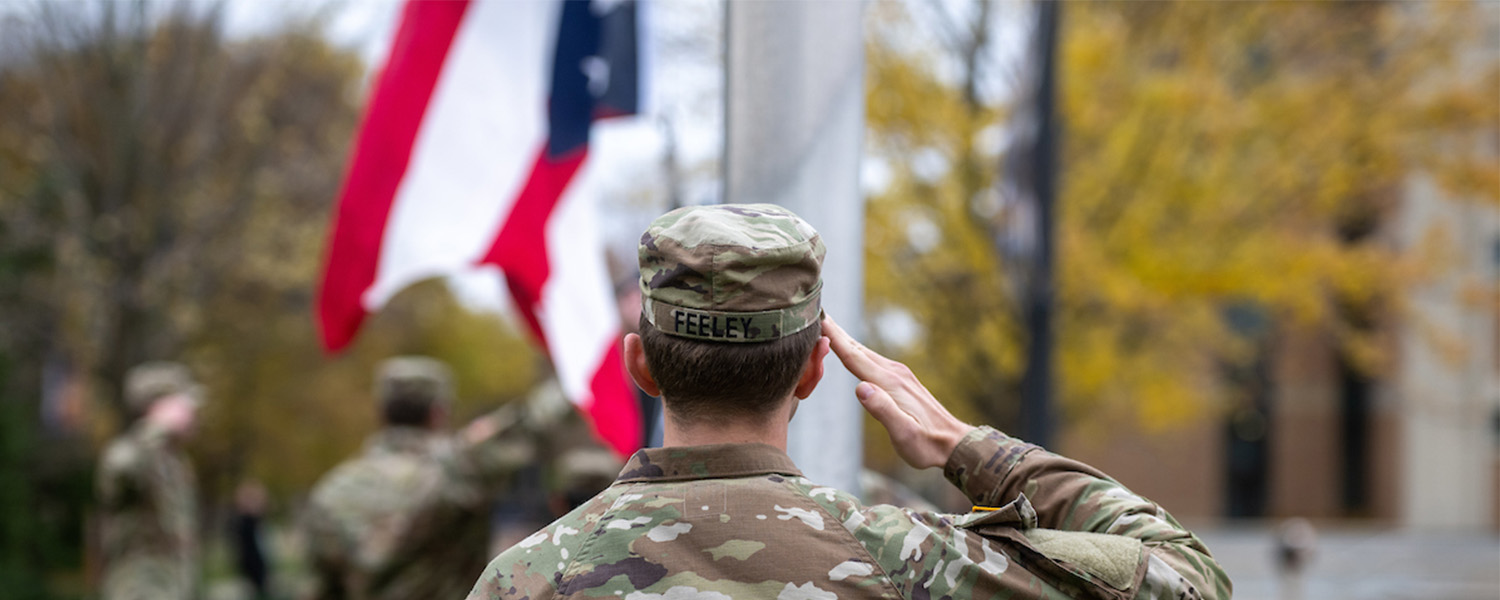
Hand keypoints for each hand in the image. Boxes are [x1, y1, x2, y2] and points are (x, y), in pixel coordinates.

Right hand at [823, 315, 971, 469]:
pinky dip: (858, 352)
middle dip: (837, 332)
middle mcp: (894, 373)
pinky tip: (854, 352)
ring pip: (865, 353)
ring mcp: (899, 375)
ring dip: (846, 340)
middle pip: (858, 349)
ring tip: (829, 328)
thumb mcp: (903, 433)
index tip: (820, 319)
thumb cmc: (927, 443)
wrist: (954, 443)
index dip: (834, 339)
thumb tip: (860, 387)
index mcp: (889, 383)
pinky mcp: (902, 380)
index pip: (854, 357)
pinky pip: (874, 361)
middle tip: (818, 313)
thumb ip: (882, 409)